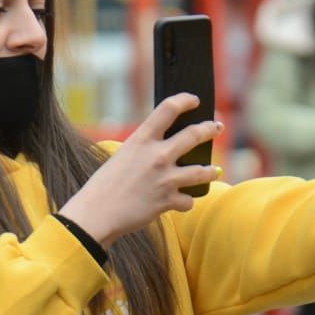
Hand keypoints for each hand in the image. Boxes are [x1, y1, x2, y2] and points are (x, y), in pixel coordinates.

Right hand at [58, 94, 222, 247]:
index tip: (193, 100)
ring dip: (211, 171)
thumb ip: (146, 147)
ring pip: (202, 171)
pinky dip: (186, 201)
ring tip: (214, 170)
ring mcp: (165, 179)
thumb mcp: (124, 155)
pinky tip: (182, 200)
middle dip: (210, 129)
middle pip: (194, 135)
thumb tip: (167, 144)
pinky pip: (188, 200)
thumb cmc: (106, 184)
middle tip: (217, 127)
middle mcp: (157, 156)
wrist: (97, 213)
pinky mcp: (168, 201)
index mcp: (142, 139)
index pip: (168, 108)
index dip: (185, 100)